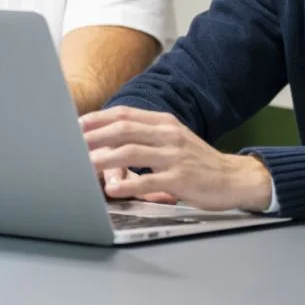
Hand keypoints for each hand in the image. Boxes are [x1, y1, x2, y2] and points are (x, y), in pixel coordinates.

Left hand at [80, 106, 272, 211]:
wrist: (233, 178)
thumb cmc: (198, 162)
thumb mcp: (174, 140)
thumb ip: (146, 137)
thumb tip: (109, 139)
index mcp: (165, 123)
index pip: (125, 115)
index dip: (98, 119)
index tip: (75, 126)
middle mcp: (169, 135)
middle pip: (125, 129)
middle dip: (94, 136)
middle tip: (71, 145)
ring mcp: (175, 156)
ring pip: (132, 152)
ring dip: (104, 159)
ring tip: (83, 165)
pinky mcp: (181, 179)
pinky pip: (148, 180)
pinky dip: (128, 184)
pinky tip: (112, 189)